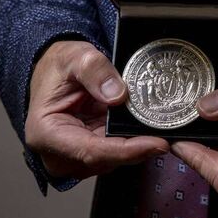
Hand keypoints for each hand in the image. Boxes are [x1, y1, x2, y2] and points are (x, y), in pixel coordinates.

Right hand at [25, 41, 168, 178]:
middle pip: (106, 159)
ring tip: (162, 128)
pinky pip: (115, 152)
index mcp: (47, 134)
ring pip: (113, 159)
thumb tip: (118, 94)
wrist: (52, 71)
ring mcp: (73, 157)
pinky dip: (132, 141)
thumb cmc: (57, 67)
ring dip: (137, 146)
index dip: (126, 150)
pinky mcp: (88, 153)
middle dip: (139, 149)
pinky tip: (147, 128)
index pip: (91, 151)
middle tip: (170, 134)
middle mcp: (58, 154)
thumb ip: (95, 71)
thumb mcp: (74, 57)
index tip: (156, 143)